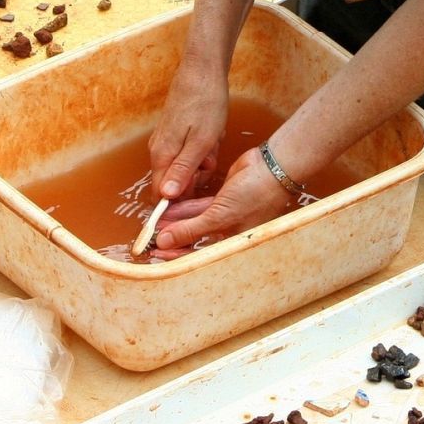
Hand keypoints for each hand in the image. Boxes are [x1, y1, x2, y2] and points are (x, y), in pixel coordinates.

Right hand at [148, 57, 227, 200]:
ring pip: (184, 165)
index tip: (201, 189)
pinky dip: (203, 147)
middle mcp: (158, 150)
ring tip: (213, 141)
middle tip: (211, 158)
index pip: (162, 193)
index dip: (181, 198)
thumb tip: (166, 196)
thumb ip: (183, 171)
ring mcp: (165, 139)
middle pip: (175, 181)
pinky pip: (188, 151)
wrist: (202, 71)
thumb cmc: (205, 104)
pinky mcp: (173, 131)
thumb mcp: (201, 142)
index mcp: (162, 155)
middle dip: (196, 176)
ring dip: (202, 159)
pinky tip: (212, 134)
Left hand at [154, 147, 292, 250]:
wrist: (272, 167)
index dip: (177, 255)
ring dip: (177, 220)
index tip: (157, 253)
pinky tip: (170, 206)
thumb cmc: (255, 196)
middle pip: (196, 238)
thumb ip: (191, 229)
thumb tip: (165, 242)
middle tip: (152, 236)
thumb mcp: (220, 216)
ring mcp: (227, 214)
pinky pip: (201, 206)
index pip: (200, 255)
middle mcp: (229, 232)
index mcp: (233, 244)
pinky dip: (186, 207)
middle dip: (174, 236)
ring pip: (196, 220)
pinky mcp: (224, 198)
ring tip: (156, 220)